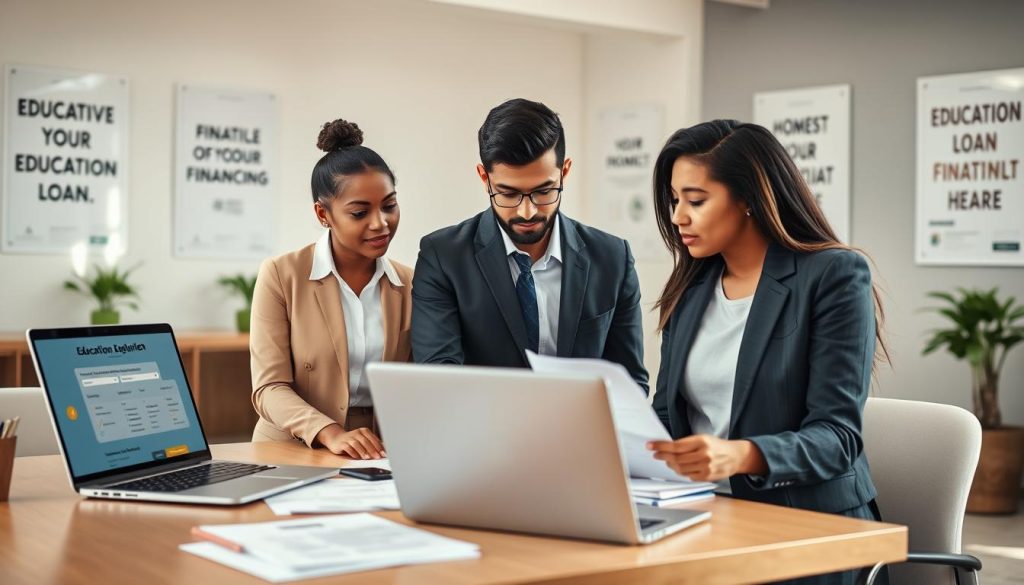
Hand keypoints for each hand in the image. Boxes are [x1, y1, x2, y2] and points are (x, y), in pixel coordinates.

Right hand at [315, 424, 385, 458]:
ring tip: (367, 458)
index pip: (373, 438)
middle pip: (365, 441)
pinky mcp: (341, 443)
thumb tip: (383, 452)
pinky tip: (356, 457)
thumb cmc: (353, 441)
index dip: (379, 446)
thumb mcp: (363, 441)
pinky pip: (347, 448)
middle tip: (377, 457)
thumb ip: (372, 445)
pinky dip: (353, 453)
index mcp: (364, 431)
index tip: (383, 453)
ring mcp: (348, 437)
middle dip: (372, 450)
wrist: (337, 439)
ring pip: (357, 444)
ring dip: (363, 451)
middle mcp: (356, 433)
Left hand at [646, 435, 764, 481]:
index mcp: (702, 441)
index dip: (661, 446)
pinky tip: (680, 467)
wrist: (735, 456)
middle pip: (676, 458)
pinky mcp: (707, 477)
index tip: (650, 446)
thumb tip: (666, 447)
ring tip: (668, 460)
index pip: (676, 446)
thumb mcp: (703, 438)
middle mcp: (704, 454)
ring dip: (671, 464)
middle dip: (663, 456)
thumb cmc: (716, 446)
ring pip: (680, 468)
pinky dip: (681, 471)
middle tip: (656, 454)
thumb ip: (686, 443)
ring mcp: (706, 467)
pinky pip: (688, 475)